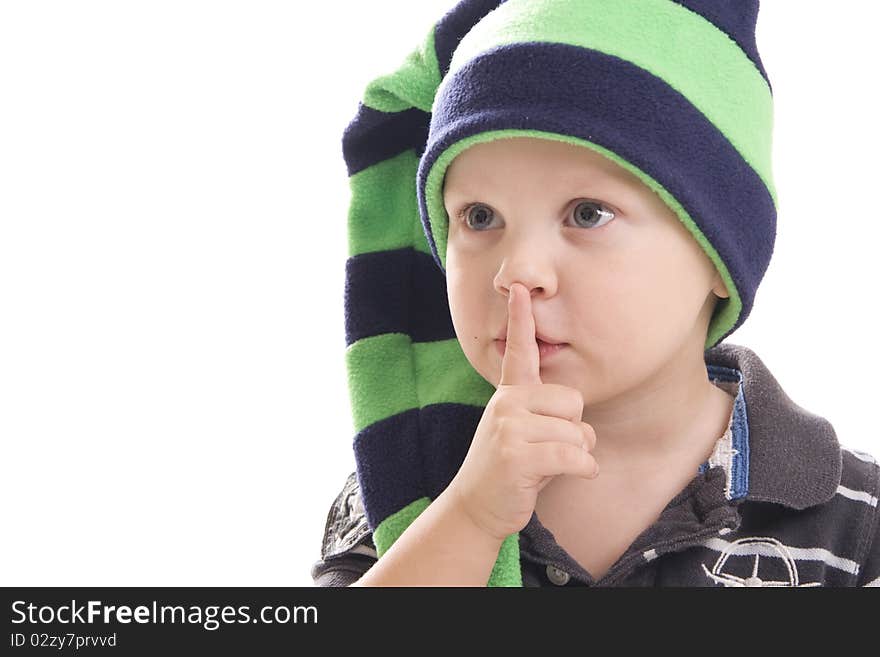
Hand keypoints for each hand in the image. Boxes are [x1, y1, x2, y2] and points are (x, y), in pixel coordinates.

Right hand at [447, 283, 599, 542]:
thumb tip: (584, 428)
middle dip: (576, 430)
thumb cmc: (510, 469)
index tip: (521, 288)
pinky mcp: (517, 456)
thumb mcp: (520, 432)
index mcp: (509, 394)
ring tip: (550, 465)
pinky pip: (575, 455)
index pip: (519, 351)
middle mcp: (506, 404)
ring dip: (577, 454)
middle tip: (551, 449)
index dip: (522, 319)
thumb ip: (544, 416)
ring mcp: (509, 428)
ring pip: (578, 432)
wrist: (476, 506)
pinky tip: (572, 476)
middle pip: (574, 402)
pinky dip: (584, 470)